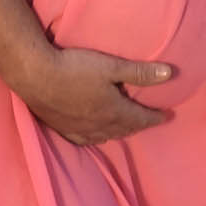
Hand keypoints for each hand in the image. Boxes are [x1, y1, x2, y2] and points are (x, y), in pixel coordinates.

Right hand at [11, 43, 174, 145]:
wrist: (35, 75)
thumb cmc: (74, 67)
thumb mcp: (111, 66)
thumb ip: (140, 72)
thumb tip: (171, 74)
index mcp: (114, 110)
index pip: (141, 118)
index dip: (155, 117)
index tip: (167, 116)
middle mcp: (99, 124)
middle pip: (125, 129)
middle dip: (138, 125)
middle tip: (148, 121)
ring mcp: (79, 129)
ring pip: (105, 136)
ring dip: (118, 133)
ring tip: (125, 129)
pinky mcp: (61, 128)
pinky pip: (84, 139)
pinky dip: (95, 138)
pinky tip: (93, 136)